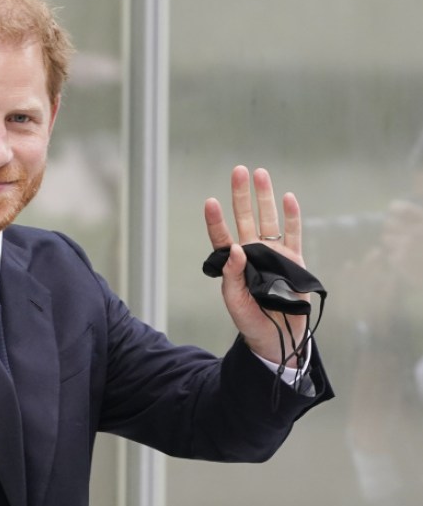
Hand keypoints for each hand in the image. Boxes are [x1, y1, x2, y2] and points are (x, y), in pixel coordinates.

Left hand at [203, 166, 306, 364]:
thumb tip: (235, 248)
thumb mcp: (235, 300)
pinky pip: (293, 233)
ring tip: (260, 173)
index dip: (215, 220)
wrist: (277, 334)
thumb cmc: (250, 319)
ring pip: (268, 219)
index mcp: (233, 262)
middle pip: (245, 218)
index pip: (221, 236)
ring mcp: (274, 253)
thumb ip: (232, 275)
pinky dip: (291, 216)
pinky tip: (287, 197)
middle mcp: (252, 252)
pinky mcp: (294, 260)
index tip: (210, 201)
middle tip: (238, 170)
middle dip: (241, 195)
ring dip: (265, 197)